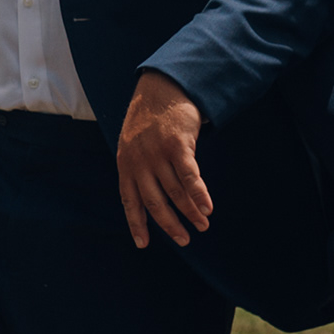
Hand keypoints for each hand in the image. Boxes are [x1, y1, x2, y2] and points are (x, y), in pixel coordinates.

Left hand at [116, 70, 211, 247]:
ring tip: (203, 225)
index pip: (129, 201)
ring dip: (191, 211)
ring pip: (175, 192)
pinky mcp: (177, 145)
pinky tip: (207, 208)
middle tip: (184, 240)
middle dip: (169, 224)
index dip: (136, 223)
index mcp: (126, 164)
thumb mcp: (133, 145)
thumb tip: (153, 197)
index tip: (143, 244)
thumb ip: (139, 169)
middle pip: (154, 201)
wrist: (160, 89)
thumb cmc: (149, 122)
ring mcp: (157, 154)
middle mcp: (139, 162)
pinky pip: (189, 176)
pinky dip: (199, 194)